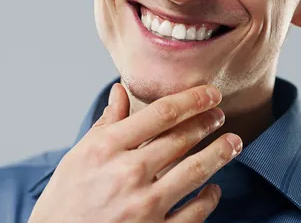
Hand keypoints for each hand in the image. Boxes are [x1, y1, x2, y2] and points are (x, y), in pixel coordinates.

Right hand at [28, 83, 241, 222]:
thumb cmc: (67, 196)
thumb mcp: (79, 153)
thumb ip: (106, 123)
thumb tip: (121, 91)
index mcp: (106, 148)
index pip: (159, 115)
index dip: (191, 100)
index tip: (208, 92)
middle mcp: (128, 173)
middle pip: (181, 139)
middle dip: (207, 122)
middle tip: (219, 114)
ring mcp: (144, 205)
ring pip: (195, 172)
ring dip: (219, 153)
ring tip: (232, 142)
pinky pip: (194, 213)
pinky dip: (209, 198)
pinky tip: (213, 188)